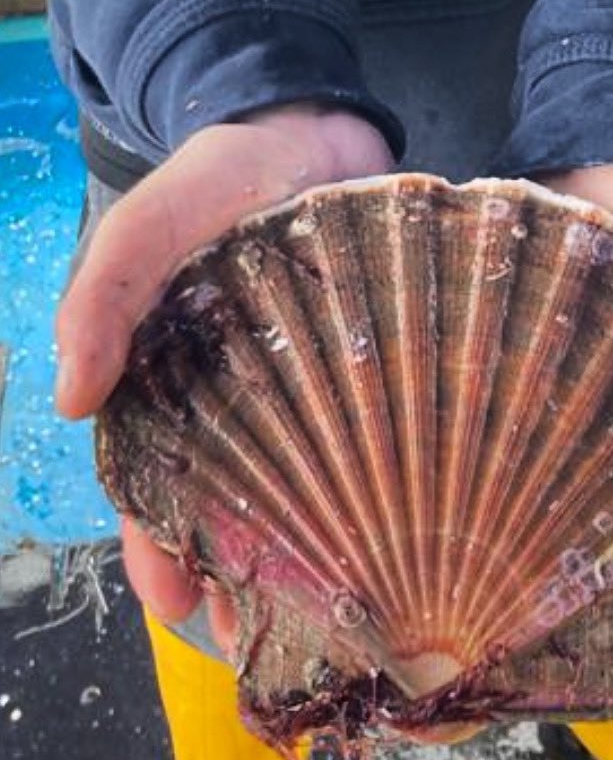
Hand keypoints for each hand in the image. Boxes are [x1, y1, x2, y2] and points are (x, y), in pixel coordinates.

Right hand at [55, 104, 393, 652]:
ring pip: (300, 476)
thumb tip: (67, 398)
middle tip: (264, 632)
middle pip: (231, 497)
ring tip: (332, 605)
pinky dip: (372, 477)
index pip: (155, 478)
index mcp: (173, 375)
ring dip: (307, 540)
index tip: (180, 601)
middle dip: (238, 566)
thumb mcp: (151, 222)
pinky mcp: (362, 361)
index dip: (159, 544)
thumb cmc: (221, 176)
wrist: (309, 127)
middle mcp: (239, 391)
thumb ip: (105, 294)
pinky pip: (366, 431)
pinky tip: (397, 522)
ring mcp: (306, 380)